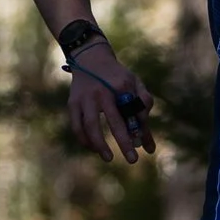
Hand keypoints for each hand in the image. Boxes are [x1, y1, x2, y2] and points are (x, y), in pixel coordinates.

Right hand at [65, 41, 155, 164]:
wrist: (90, 58)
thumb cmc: (116, 76)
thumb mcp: (135, 81)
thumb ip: (144, 102)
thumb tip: (145, 130)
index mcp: (121, 85)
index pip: (134, 112)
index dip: (141, 130)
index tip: (146, 148)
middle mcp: (102, 91)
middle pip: (114, 121)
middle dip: (124, 142)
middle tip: (133, 160)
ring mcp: (85, 97)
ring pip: (90, 126)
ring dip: (99, 144)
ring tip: (108, 158)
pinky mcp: (72, 103)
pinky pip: (76, 126)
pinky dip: (84, 139)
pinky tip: (93, 148)